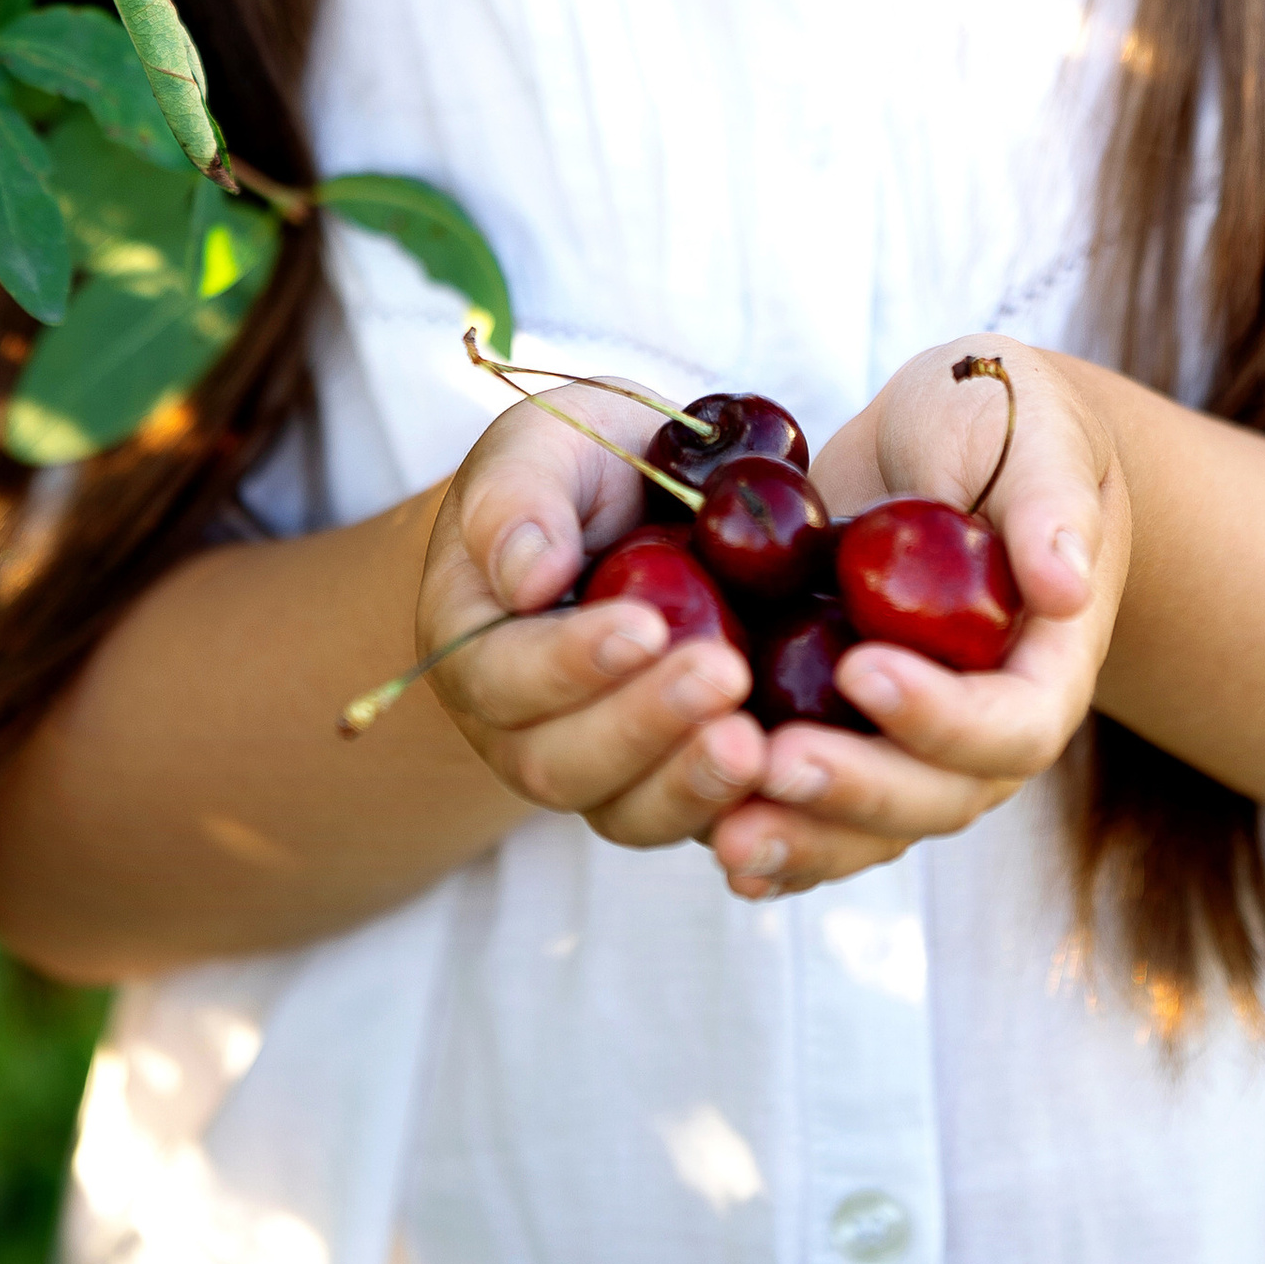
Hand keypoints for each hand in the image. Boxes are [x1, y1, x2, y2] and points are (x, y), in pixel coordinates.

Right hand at [414, 389, 766, 849]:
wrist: (643, 495)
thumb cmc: (579, 463)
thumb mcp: (540, 445)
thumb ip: (519, 497)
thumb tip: (528, 575)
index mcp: (474, 644)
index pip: (503, 678)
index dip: (569, 664)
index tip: (645, 626)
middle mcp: (524, 727)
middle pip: (562, 766)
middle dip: (643, 728)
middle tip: (723, 675)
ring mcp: (601, 765)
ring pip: (629, 811)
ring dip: (690, 784)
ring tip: (757, 742)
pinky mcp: (672, 776)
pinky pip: (697, 818)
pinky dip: (742, 809)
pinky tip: (790, 773)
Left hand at [705, 340, 1128, 904]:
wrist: (951, 437)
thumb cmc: (1008, 420)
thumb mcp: (1037, 429)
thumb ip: (1050, 503)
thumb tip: (1065, 586)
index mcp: (1046, 660)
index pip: (1012, 724)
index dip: (942, 716)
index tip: (860, 666)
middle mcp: (987, 724)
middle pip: (936, 797)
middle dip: (856, 791)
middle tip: (773, 763)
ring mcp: (916, 741)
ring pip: (873, 825)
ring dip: (805, 837)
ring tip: (726, 835)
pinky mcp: (851, 732)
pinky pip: (823, 810)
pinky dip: (779, 836)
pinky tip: (716, 843)